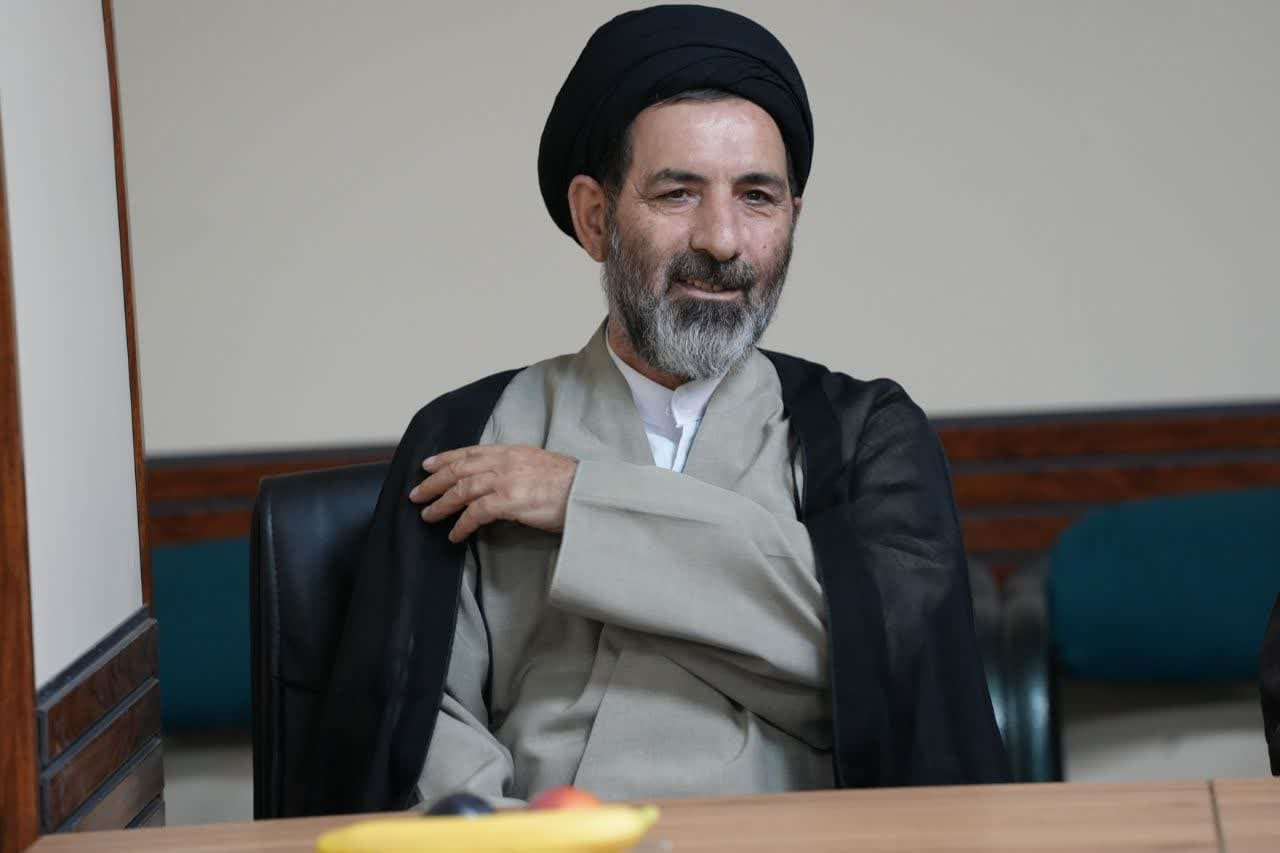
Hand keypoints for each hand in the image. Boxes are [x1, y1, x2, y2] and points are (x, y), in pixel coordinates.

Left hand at [408, 445, 578, 542]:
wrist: (588, 493)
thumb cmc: (569, 485)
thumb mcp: (537, 466)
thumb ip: (514, 469)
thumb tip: (494, 482)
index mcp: (511, 451)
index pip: (470, 451)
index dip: (445, 458)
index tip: (427, 465)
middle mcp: (506, 461)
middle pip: (459, 469)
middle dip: (434, 482)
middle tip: (416, 495)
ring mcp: (507, 479)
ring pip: (462, 489)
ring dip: (441, 504)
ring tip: (428, 516)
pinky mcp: (510, 500)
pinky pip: (476, 512)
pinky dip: (461, 524)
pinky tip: (455, 534)